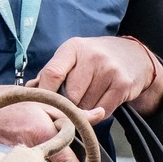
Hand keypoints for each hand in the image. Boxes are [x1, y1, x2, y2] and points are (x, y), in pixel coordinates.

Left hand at [33, 34, 162, 120]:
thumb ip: (51, 74)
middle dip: (68, 106)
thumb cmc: (95, 60)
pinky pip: (102, 111)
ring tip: (90, 99)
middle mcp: (92, 56)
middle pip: (70, 96)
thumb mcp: (73, 58)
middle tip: (72, 105)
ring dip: (85, 110)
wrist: (134, 57)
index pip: (52, 73)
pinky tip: (101, 102)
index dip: (44, 94)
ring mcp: (109, 70)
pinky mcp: (122, 85)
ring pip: (86, 106)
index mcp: (73, 48)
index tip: (42, 106)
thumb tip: (28, 91)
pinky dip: (98, 113)